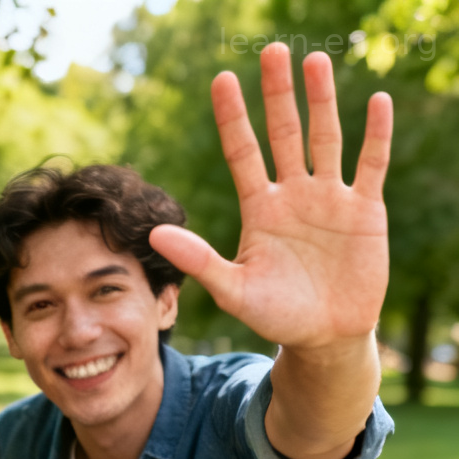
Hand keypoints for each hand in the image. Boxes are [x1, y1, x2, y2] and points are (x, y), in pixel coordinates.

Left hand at [148, 42, 391, 350]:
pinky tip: (375, 102)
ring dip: (322, 102)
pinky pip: (371, 164)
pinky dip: (374, 135)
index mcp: (259, 210)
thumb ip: (197, 260)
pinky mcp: (364, 210)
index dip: (233, 119)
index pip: (243, 153)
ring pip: (324, 139)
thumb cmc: (274, 315)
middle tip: (272, 52)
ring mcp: (329, 199)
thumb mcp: (232, 290)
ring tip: (314, 63)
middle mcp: (292, 196)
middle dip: (277, 95)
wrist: (323, 336)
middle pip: (283, 134)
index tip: (221, 80)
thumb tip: (152, 235)